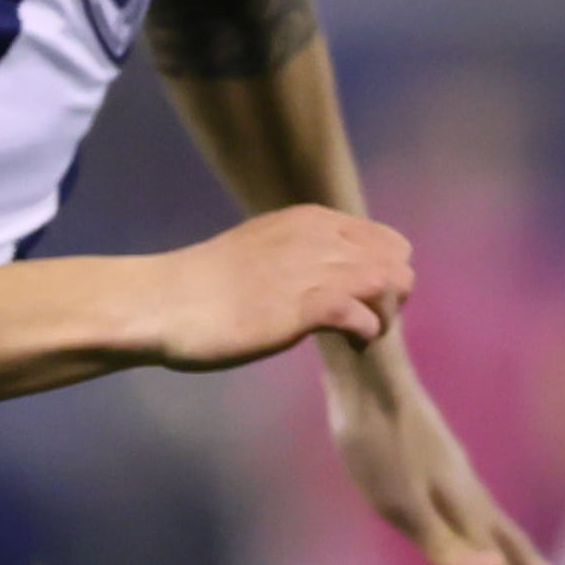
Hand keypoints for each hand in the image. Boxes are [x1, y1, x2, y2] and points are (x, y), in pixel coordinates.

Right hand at [137, 208, 411, 369]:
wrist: (165, 302)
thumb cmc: (205, 284)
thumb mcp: (262, 249)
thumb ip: (298, 253)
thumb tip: (322, 273)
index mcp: (312, 219)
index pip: (387, 239)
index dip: (385, 273)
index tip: (362, 300)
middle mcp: (321, 236)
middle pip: (398, 261)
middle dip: (392, 296)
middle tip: (365, 321)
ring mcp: (315, 269)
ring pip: (390, 285)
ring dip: (384, 317)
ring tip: (358, 337)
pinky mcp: (307, 306)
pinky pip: (366, 318)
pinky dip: (366, 334)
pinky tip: (347, 345)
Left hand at [319, 334, 564, 564]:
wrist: (368, 367)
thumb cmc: (374, 436)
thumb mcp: (396, 501)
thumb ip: (441, 543)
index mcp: (463, 512)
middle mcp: (469, 496)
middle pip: (517, 553)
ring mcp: (457, 477)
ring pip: (502, 530)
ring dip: (525, 562)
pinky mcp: (439, 462)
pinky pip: (481, 511)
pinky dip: (495, 535)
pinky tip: (481, 530)